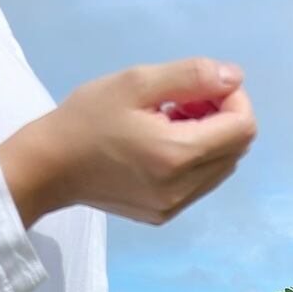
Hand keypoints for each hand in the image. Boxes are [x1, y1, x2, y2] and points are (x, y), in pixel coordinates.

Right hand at [0, 58, 256, 227]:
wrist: (49, 168)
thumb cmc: (87, 118)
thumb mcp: (137, 82)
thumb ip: (191, 76)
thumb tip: (235, 78)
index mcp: (178, 155)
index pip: (243, 127)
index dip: (233, 98)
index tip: (199, 87)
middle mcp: (182, 188)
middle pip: (236, 149)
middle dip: (221, 117)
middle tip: (180, 102)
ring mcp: (173, 207)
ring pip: (221, 167)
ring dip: (208, 139)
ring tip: (168, 122)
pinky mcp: (163, 215)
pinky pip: (200, 184)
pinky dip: (193, 159)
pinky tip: (160, 145)